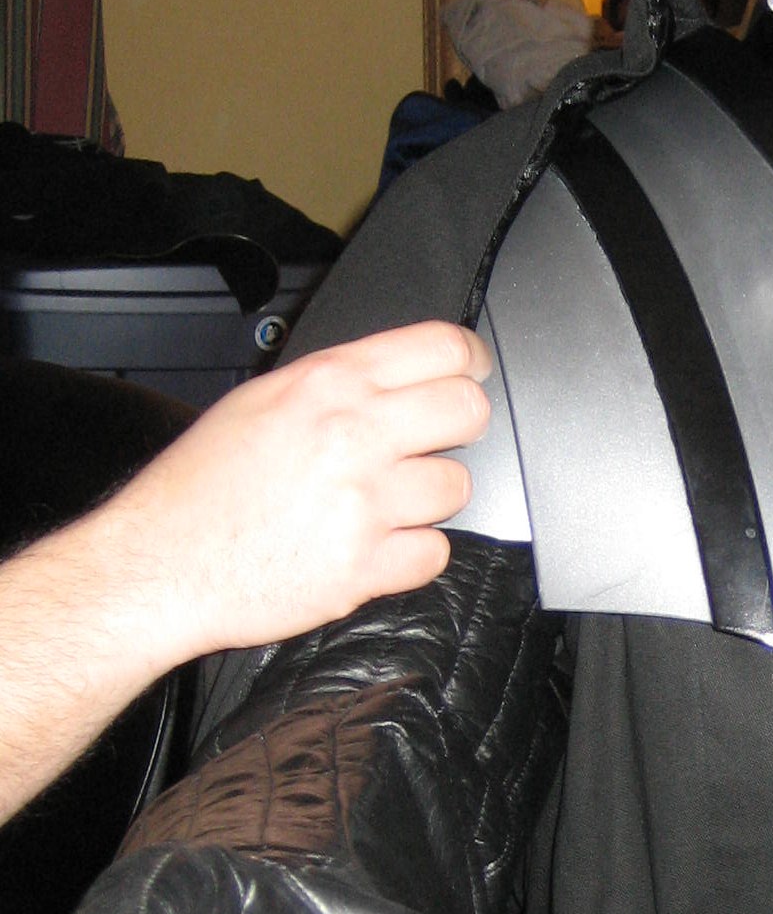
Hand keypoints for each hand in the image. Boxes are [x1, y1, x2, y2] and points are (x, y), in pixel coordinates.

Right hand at [106, 318, 493, 656]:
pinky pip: (434, 552)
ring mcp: (364, 502)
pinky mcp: (365, 565)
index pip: (442, 348)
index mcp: (327, 384)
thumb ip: (335, 385)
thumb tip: (396, 376)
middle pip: (468, 411)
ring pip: (456, 486)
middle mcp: (352, 435)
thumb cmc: (200, 488)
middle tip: (432, 443)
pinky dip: (412, 554)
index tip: (470, 375)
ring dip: (429, 498)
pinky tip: (376, 546)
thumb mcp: (261, 401)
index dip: (469, 362)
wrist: (161, 562)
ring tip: (385, 504)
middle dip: (459, 428)